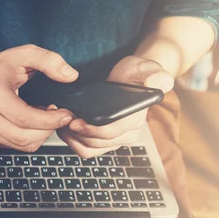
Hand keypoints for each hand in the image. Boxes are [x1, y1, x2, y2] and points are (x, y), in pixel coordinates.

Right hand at [0, 45, 77, 151]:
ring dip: (41, 135)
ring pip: (22, 145)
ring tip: (46, 117)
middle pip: (23, 137)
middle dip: (48, 129)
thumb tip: (70, 75)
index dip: (49, 120)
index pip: (23, 118)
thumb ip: (49, 60)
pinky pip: (18, 147)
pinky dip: (32, 138)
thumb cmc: (3, 66)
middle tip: (58, 115)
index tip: (66, 115)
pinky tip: (34, 123)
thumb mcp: (26, 53)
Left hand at [58, 55, 173, 157]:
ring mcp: (116, 139)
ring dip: (72, 139)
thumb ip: (155, 74)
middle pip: (97, 143)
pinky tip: (65, 128)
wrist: (132, 78)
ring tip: (62, 122)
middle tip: (62, 119)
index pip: (112, 132)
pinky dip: (73, 142)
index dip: (91, 129)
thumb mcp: (149, 68)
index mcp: (136, 119)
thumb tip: (157, 82)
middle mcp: (128, 134)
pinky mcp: (105, 141)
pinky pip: (87, 149)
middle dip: (77, 133)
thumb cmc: (139, 73)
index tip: (75, 121)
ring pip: (89, 149)